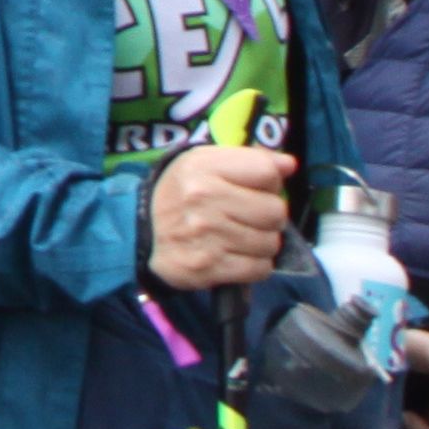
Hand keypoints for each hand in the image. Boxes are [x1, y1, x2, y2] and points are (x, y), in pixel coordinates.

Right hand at [146, 143, 296, 288]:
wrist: (139, 232)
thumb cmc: (180, 194)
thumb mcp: (204, 163)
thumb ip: (249, 159)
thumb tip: (289, 165)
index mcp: (204, 168)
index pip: (267, 172)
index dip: (269, 182)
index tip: (255, 189)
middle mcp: (204, 199)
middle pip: (275, 211)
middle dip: (268, 216)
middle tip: (249, 217)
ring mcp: (207, 236)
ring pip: (270, 242)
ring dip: (261, 242)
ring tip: (240, 237)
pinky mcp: (210, 267)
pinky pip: (259, 268)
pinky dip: (254, 265)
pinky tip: (237, 256)